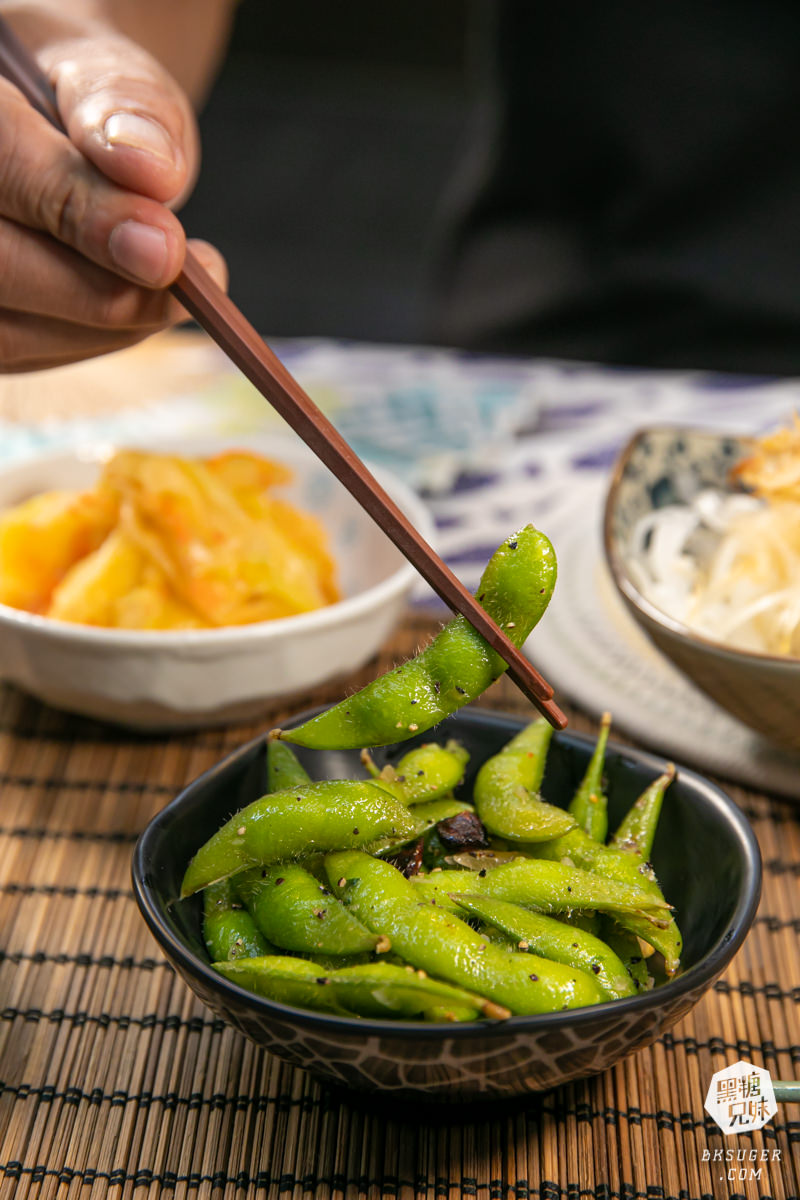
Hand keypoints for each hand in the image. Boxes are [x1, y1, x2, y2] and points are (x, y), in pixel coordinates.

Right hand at [0, 17, 226, 371]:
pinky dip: (90, 340)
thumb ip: (124, 107)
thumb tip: (152, 171)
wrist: (51, 126)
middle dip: (100, 291)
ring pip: (5, 331)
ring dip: (104, 327)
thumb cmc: (76, 99)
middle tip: (188, 285)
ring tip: (175, 295)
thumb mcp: (104, 74)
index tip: (166, 249)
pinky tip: (135, 308)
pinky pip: (19, 351)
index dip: (81, 214)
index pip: (1, 166)